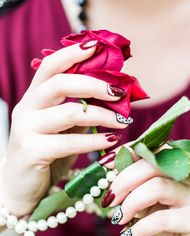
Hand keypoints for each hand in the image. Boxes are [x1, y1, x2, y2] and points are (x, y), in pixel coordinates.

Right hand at [0, 42, 130, 215]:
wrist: (20, 188)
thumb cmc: (45, 155)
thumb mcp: (61, 129)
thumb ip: (78, 111)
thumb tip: (112, 98)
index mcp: (33, 98)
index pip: (50, 66)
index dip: (73, 54)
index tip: (98, 46)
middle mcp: (27, 109)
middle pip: (60, 83)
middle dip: (95, 84)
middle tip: (120, 92)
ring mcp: (26, 130)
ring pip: (70, 112)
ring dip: (102, 115)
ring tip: (123, 121)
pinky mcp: (32, 151)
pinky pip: (70, 142)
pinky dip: (95, 141)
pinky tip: (111, 141)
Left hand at [106, 158, 189, 235]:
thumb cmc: (171, 221)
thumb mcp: (149, 201)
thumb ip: (134, 188)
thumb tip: (106, 181)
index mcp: (177, 166)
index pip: (150, 149)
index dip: (125, 153)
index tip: (103, 164)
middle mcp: (189, 176)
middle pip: (152, 165)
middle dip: (124, 180)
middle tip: (109, 199)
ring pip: (157, 187)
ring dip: (130, 203)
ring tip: (118, 218)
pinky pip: (161, 219)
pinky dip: (139, 227)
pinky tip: (128, 235)